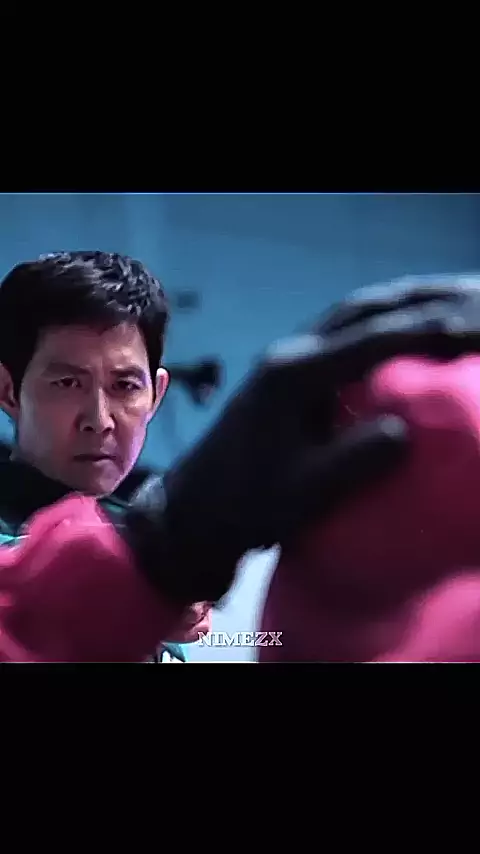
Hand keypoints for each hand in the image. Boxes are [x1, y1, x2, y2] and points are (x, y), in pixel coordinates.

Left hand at [138, 276, 479, 603]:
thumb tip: (404, 430)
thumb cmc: (248, 506)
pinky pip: (338, 338)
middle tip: (461, 299)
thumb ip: (356, 460)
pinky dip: (374, 328)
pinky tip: (395, 338)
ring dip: (394, 308)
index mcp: (294, 375)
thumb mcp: (307, 492)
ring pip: (347, 318)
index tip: (466, 328)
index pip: (371, 338)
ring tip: (438, 306)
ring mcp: (283, 362)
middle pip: (360, 311)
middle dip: (415, 301)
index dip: (424, 329)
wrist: (195, 512)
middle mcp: (289, 355)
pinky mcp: (283, 376)